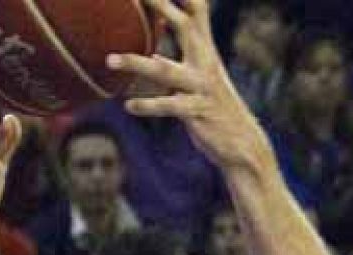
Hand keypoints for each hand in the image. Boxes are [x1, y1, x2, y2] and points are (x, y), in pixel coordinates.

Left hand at [109, 0, 270, 175]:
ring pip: (165, 70)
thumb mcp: (202, 74)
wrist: (243, 143)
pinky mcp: (198, 111)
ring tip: (109, 60)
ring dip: (136, 64)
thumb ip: (184, 56)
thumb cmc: (214, 105)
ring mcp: (202, 87)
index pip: (196, 10)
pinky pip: (170, 107)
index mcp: (205, 50)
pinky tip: (129, 106)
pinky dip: (149, 106)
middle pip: (185, 26)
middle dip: (163, 7)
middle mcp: (205, 63)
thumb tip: (154, 49)